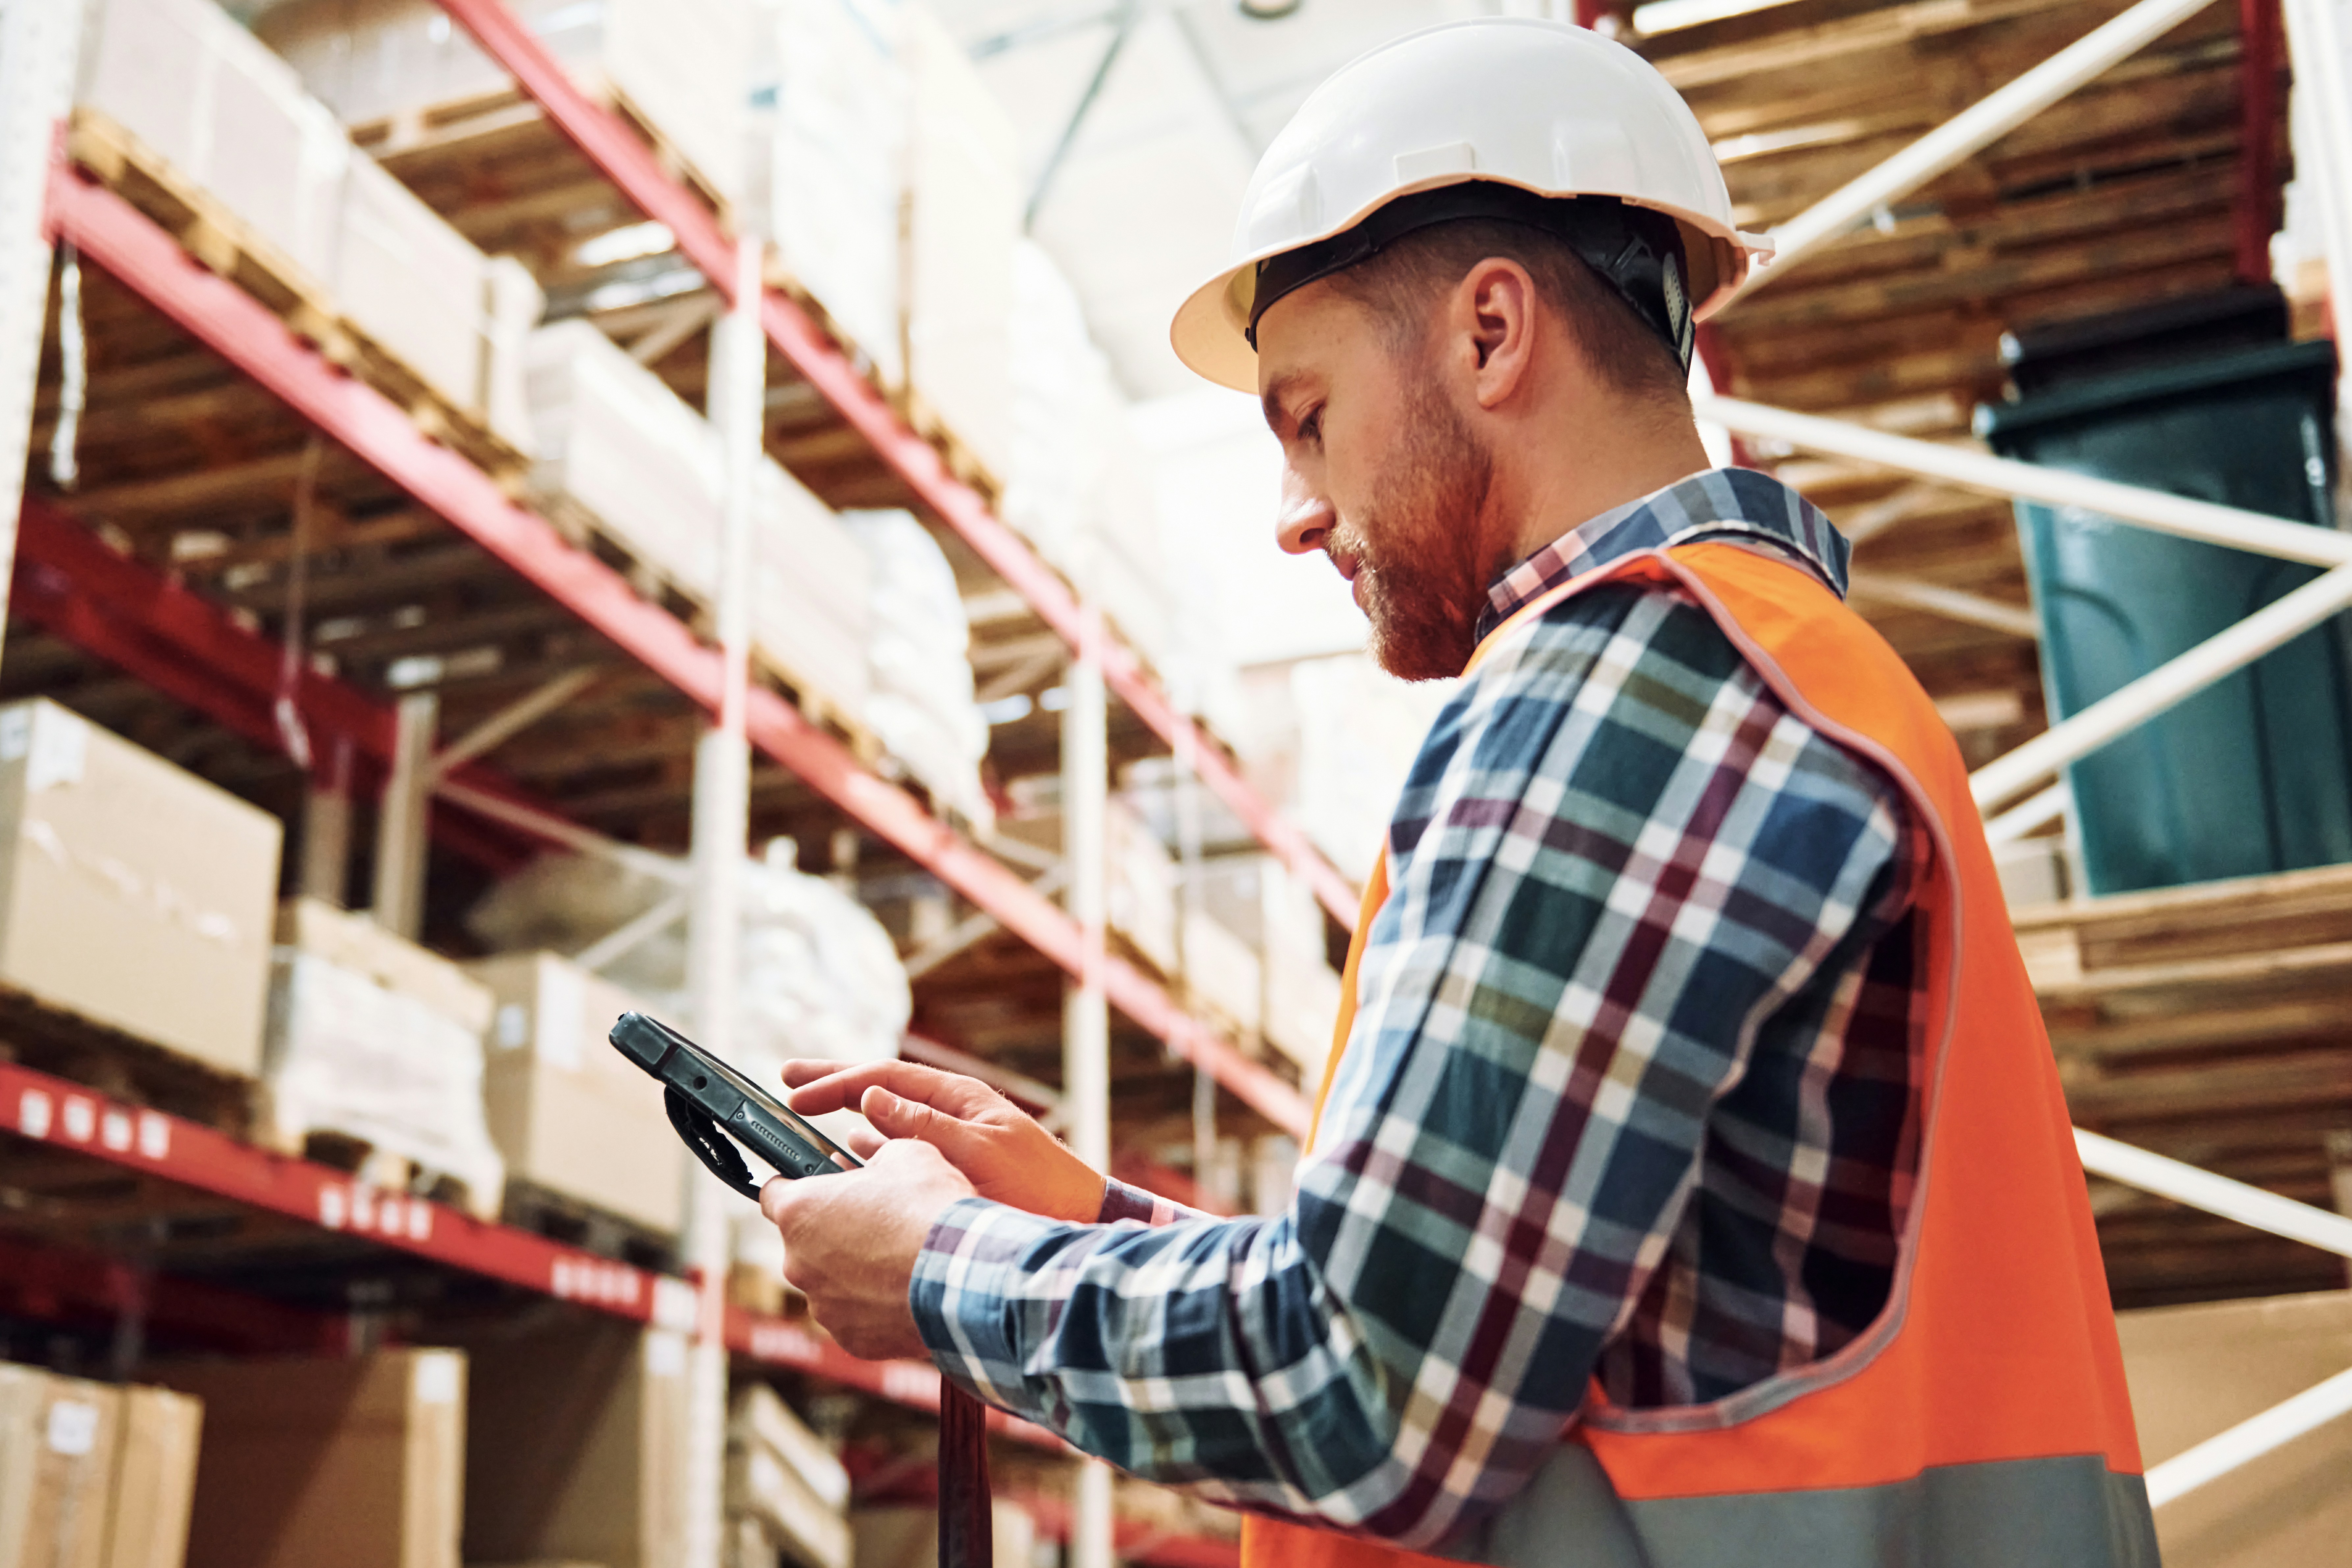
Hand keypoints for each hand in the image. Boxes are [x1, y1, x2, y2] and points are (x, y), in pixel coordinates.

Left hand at [760, 1139, 973, 1360]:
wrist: (966, 1275)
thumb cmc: (930, 1209)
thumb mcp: (907, 1155)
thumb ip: (876, 1155)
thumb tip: (875, 1160)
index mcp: (801, 1211)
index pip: (773, 1194)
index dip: (796, 1185)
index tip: (817, 1186)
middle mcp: (799, 1263)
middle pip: (806, 1241)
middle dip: (835, 1230)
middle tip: (877, 1220)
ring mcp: (823, 1306)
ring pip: (830, 1282)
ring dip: (855, 1270)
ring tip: (899, 1258)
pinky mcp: (850, 1339)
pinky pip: (855, 1316)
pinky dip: (874, 1305)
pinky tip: (906, 1290)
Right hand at [783, 1059, 1105, 1223]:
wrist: (1077, 1224)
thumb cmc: (1039, 1188)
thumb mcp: (979, 1152)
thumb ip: (925, 1126)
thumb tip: (870, 1098)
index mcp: (959, 1099)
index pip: (886, 1078)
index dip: (838, 1081)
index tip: (797, 1091)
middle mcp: (952, 1115)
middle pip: (881, 1091)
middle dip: (834, 1085)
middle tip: (789, 1080)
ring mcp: (951, 1142)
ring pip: (887, 1122)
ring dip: (846, 1117)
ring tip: (807, 1115)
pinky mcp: (951, 1173)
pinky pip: (901, 1154)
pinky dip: (870, 1152)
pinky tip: (849, 1155)